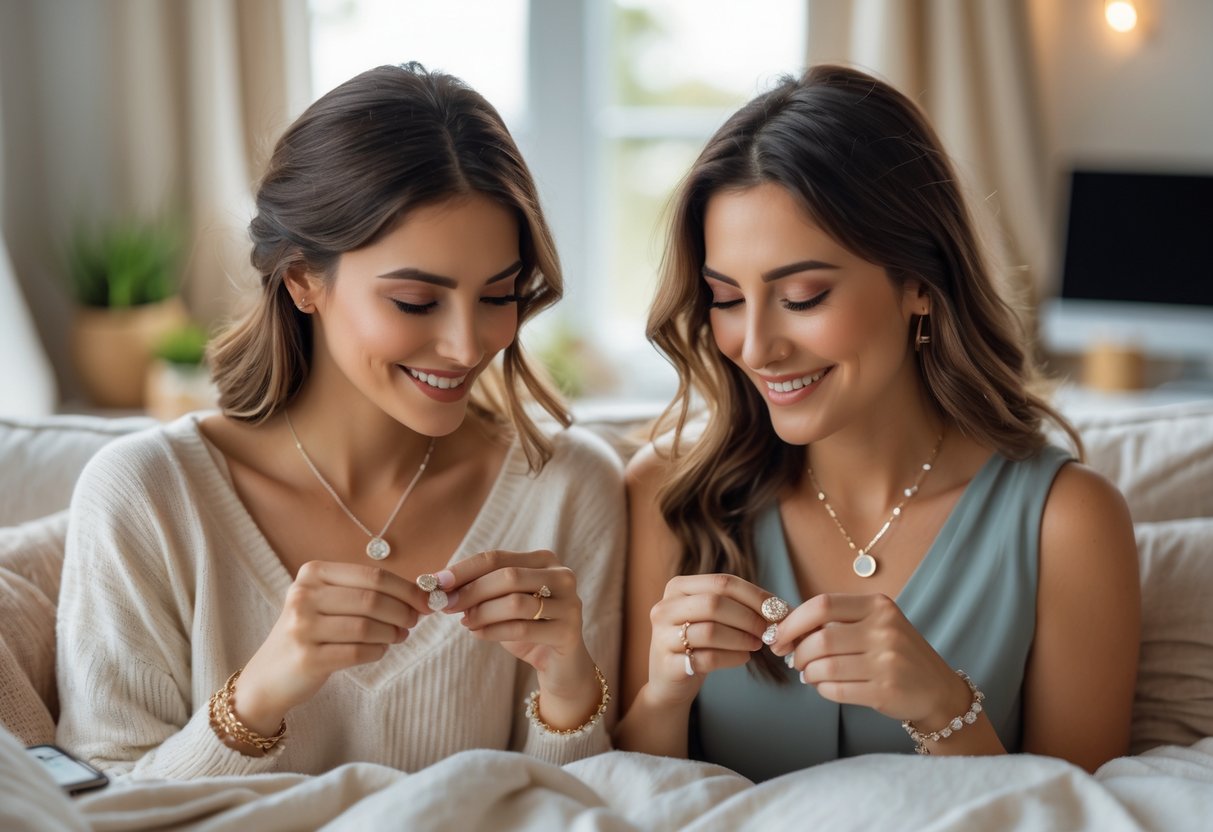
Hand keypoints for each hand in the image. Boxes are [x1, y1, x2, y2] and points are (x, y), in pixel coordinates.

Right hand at [235, 561, 430, 735]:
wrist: (268, 676)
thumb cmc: (311, 633)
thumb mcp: (328, 602)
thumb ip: (367, 592)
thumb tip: (422, 594)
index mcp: (312, 573)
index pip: (372, 575)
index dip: (407, 589)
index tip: (427, 600)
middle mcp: (303, 595)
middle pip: (372, 599)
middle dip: (403, 611)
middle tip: (414, 621)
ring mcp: (302, 627)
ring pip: (367, 627)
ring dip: (392, 633)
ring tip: (398, 637)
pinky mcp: (307, 658)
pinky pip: (358, 652)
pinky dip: (377, 651)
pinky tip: (379, 650)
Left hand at [439, 549, 599, 726]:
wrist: (561, 664)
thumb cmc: (527, 628)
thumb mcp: (503, 603)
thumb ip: (480, 590)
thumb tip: (441, 585)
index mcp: (544, 560)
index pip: (497, 558)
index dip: (464, 569)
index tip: (436, 582)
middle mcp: (562, 576)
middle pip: (508, 576)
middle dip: (471, 591)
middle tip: (445, 605)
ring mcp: (569, 603)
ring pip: (515, 602)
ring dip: (482, 613)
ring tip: (465, 622)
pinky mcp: (568, 631)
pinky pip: (522, 629)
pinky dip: (494, 631)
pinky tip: (478, 634)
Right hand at [643, 574, 767, 708]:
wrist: (670, 681)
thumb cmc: (698, 643)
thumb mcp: (713, 617)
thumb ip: (740, 607)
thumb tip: (782, 609)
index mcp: (678, 587)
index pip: (722, 582)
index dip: (755, 596)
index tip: (779, 611)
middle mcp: (664, 608)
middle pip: (714, 603)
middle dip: (749, 618)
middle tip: (769, 631)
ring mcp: (662, 637)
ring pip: (710, 631)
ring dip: (742, 639)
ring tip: (756, 645)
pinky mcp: (667, 665)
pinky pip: (707, 659)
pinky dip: (732, 658)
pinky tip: (743, 658)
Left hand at [770, 593, 971, 726]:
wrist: (938, 690)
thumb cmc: (897, 654)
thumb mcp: (877, 625)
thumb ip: (838, 622)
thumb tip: (786, 630)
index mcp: (879, 606)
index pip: (822, 605)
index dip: (792, 621)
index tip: (777, 635)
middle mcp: (885, 631)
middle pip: (820, 639)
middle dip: (798, 653)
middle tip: (795, 661)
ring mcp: (887, 662)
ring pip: (825, 667)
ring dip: (809, 674)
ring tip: (811, 674)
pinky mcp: (885, 691)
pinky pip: (836, 690)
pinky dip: (822, 689)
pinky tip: (826, 686)